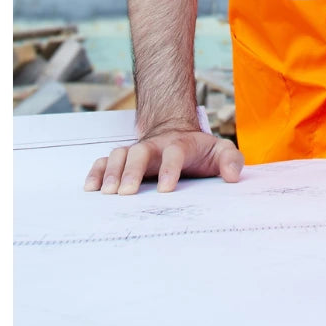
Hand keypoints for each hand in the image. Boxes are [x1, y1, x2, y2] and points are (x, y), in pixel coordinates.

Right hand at [84, 129, 243, 194]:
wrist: (178, 132)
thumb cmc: (200, 150)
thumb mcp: (220, 152)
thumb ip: (231, 160)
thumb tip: (234, 176)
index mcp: (180, 144)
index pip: (175, 152)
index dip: (170, 168)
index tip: (166, 189)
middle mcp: (155, 145)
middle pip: (140, 151)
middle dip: (132, 170)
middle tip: (126, 193)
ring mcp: (137, 150)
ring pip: (120, 154)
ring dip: (112, 172)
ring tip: (107, 193)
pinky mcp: (124, 158)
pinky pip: (106, 161)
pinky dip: (97, 171)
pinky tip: (91, 188)